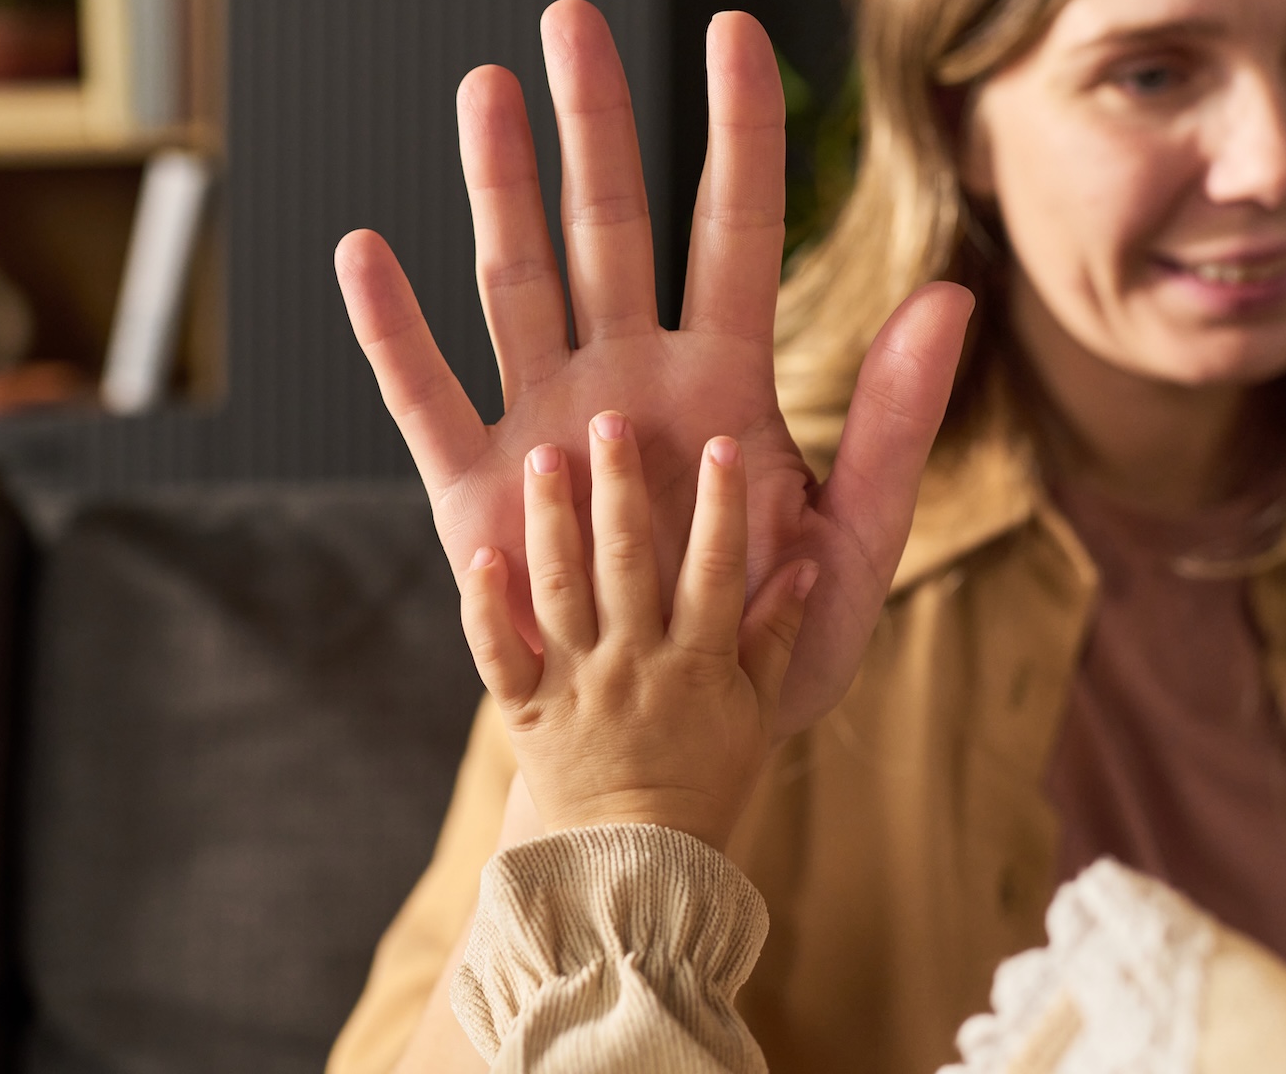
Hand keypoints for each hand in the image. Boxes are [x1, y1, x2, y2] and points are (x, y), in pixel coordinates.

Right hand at [337, 0, 970, 734]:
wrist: (674, 740)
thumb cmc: (769, 642)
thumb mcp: (854, 543)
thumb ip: (893, 424)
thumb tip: (948, 295)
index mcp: (725, 382)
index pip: (735, 231)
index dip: (739, 132)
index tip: (732, 29)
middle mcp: (630, 380)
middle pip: (610, 228)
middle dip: (593, 124)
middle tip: (569, 21)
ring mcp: (550, 426)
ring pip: (517, 284)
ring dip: (496, 189)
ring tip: (477, 90)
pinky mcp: (478, 492)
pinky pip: (428, 400)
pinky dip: (395, 333)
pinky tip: (364, 253)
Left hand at [461, 412, 813, 849]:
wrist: (633, 864)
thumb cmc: (705, 778)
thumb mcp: (756, 710)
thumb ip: (777, 635)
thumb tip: (805, 561)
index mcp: (699, 665)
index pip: (716, 574)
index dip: (722, 510)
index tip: (722, 447)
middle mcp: (634, 666)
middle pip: (626, 566)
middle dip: (620, 489)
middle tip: (611, 421)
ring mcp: (575, 685)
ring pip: (559, 592)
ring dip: (551, 522)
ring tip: (545, 457)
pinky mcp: (524, 709)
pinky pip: (498, 654)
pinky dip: (485, 607)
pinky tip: (481, 557)